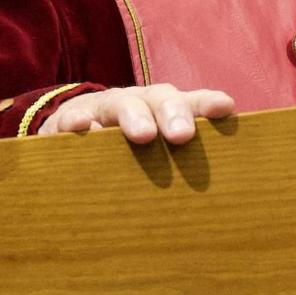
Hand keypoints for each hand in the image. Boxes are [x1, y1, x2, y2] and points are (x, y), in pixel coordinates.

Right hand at [36, 84, 235, 145]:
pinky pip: (72, 117)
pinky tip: (81, 127)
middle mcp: (141, 103)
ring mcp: (105, 108)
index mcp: (167, 111)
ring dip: (134, 117)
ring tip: (143, 135)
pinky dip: (77, 121)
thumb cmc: (133, 150)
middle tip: (182, 135)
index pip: (193, 102)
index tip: (225, 108)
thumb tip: (219, 196)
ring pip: (122, 104)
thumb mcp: (160, 153)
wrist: (78, 126)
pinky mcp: (70, 119)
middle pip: (160, 99)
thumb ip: (186, 164)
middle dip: (173, 113)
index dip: (208, 103)